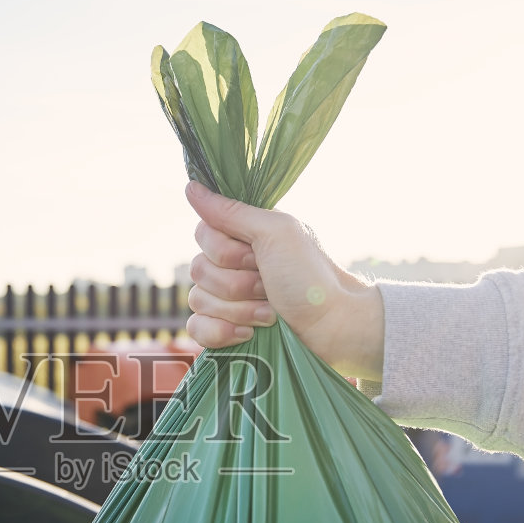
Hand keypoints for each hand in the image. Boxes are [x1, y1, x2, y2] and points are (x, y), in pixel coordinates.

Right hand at [183, 180, 383, 377]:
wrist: (332, 328)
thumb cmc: (310, 278)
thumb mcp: (275, 234)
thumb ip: (231, 212)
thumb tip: (191, 187)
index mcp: (244, 236)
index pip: (202, 233)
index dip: (224, 250)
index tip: (256, 256)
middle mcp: (233, 265)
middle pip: (198, 269)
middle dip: (236, 283)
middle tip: (269, 286)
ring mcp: (228, 299)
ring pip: (198, 300)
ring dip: (238, 310)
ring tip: (270, 314)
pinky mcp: (226, 330)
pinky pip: (197, 328)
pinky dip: (220, 333)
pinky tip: (247, 335)